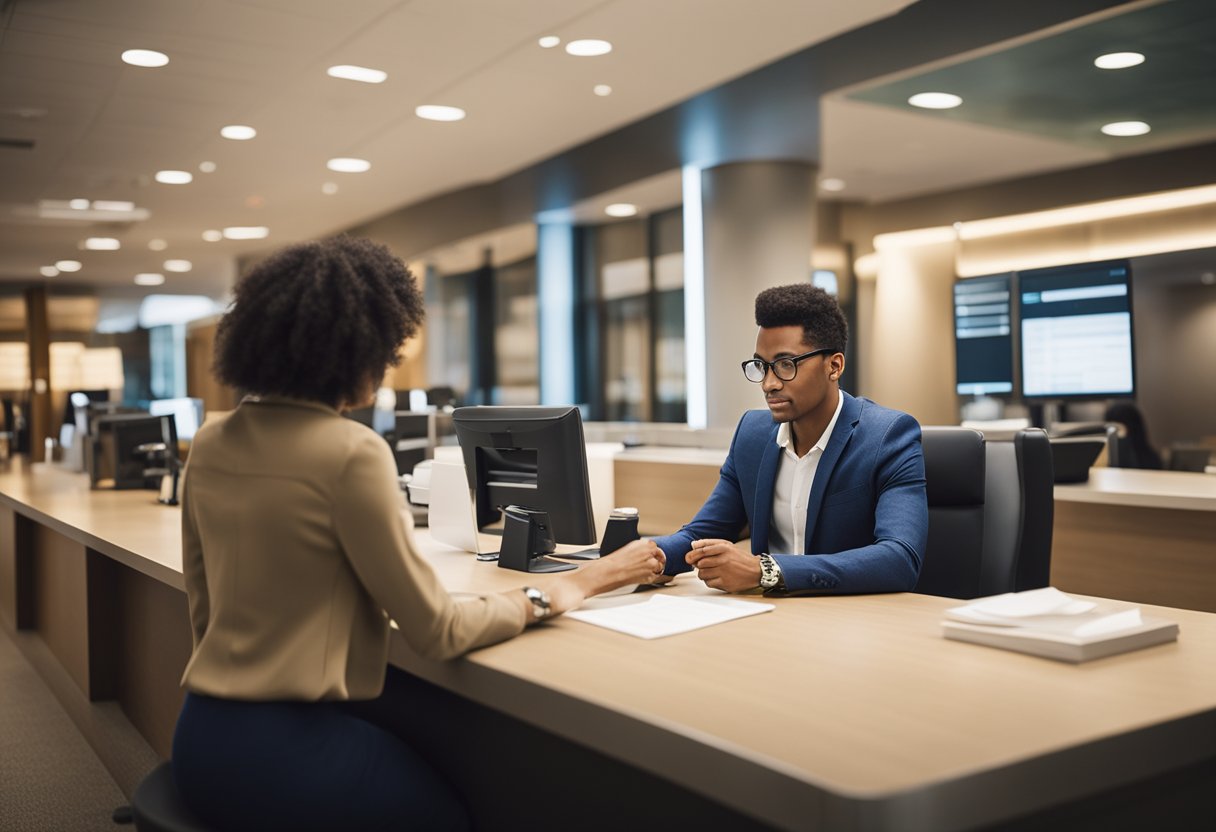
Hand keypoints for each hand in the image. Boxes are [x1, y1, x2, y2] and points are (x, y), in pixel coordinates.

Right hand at [544, 539, 664, 614]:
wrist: (603, 574)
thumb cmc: (607, 563)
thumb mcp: (622, 551)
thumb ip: (635, 551)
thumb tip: (639, 555)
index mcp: (640, 543)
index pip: (654, 547)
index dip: (652, 553)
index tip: (650, 556)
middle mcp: (647, 552)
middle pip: (660, 556)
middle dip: (655, 561)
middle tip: (645, 566)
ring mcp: (650, 565)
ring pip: (659, 567)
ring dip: (653, 570)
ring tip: (641, 573)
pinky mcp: (648, 577)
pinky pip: (656, 578)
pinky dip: (650, 579)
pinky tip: (641, 578)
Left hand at [686, 539, 760, 592]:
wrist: (756, 571)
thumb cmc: (740, 558)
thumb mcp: (727, 545)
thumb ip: (709, 543)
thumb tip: (693, 545)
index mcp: (724, 548)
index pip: (701, 551)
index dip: (692, 555)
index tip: (689, 558)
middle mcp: (724, 559)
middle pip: (700, 564)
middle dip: (699, 565)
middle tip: (704, 565)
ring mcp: (725, 572)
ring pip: (702, 574)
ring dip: (703, 574)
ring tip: (712, 571)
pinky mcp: (726, 583)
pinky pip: (709, 583)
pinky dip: (710, 581)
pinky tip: (717, 578)